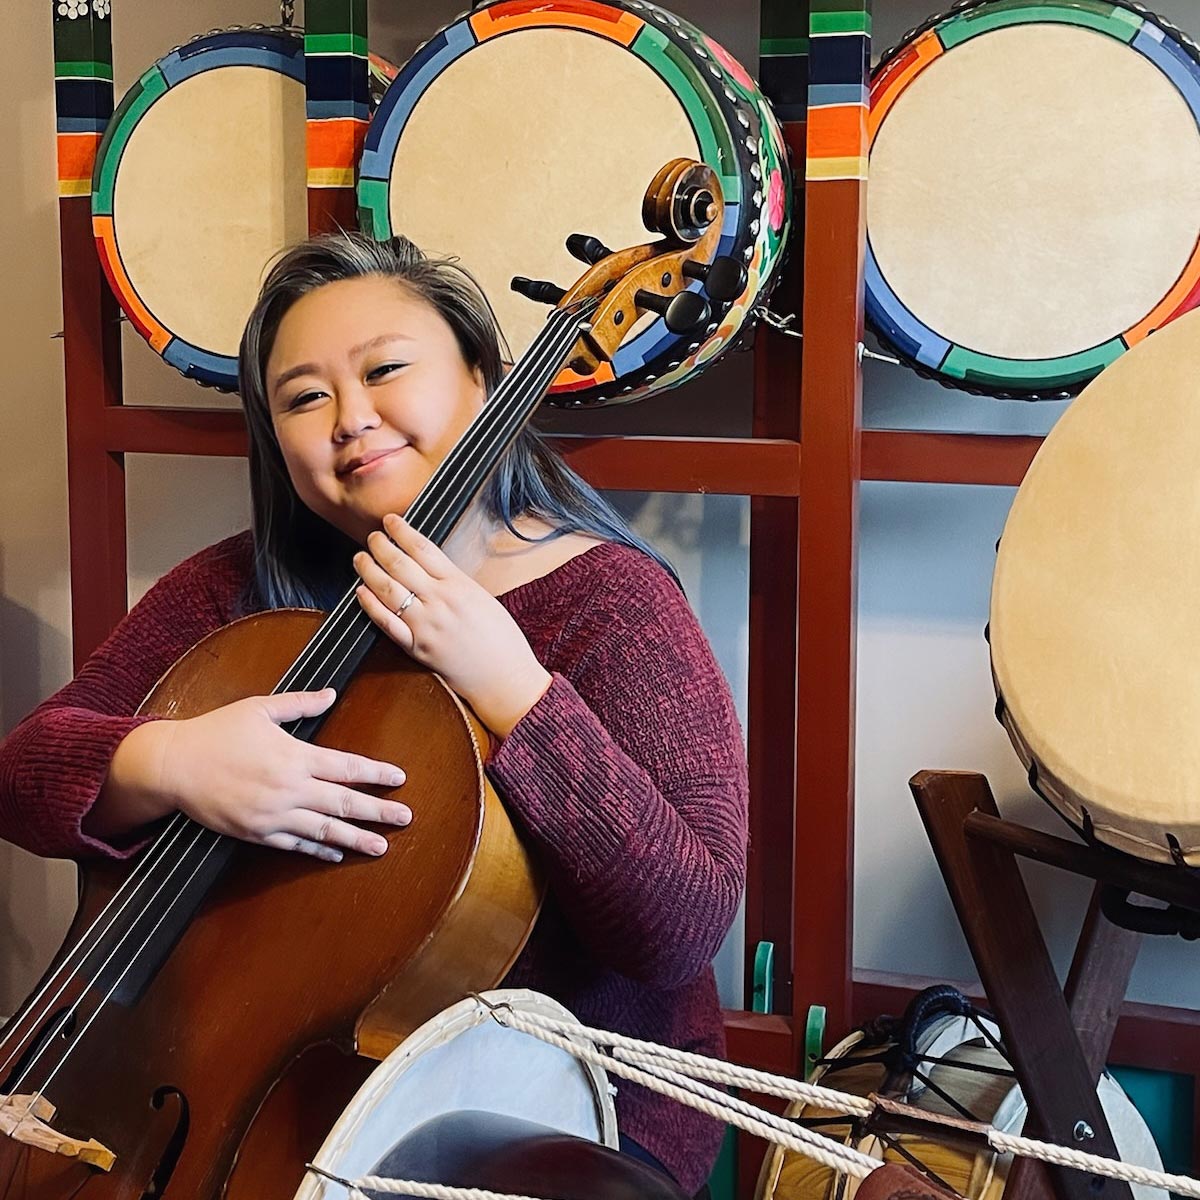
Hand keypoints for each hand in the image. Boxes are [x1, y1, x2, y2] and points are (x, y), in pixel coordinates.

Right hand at [106, 689, 410, 861]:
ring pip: (323, 830)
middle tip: (406, 818)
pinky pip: (294, 845)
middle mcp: (288, 788)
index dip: (376, 774)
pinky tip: (336, 853)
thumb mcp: (259, 708)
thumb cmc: (216, 732)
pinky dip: (318, 850)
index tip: (400, 779)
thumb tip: (331, 694)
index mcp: (293, 756)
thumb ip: (300, 704)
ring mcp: (272, 815)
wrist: (173, 766)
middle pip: (343, 803)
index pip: (346, 767)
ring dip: (355, 839)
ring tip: (382, 846)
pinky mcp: (256, 833)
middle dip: (378, 811)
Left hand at [354, 513, 551, 737]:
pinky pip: (387, 623)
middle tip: (372, 537)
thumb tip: (428, 566)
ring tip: (360, 559)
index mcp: (460, 585)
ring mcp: (427, 625)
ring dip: (369, 570)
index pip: (423, 549)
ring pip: (388, 590)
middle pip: (401, 565)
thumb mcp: (483, 598)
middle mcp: (441, 601)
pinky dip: (370, 605)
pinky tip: (361, 592)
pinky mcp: (418, 648)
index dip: (402, 531)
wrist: (506, 678)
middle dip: (381, 546)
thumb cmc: (502, 640)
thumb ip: (455, 582)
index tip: (391, 520)